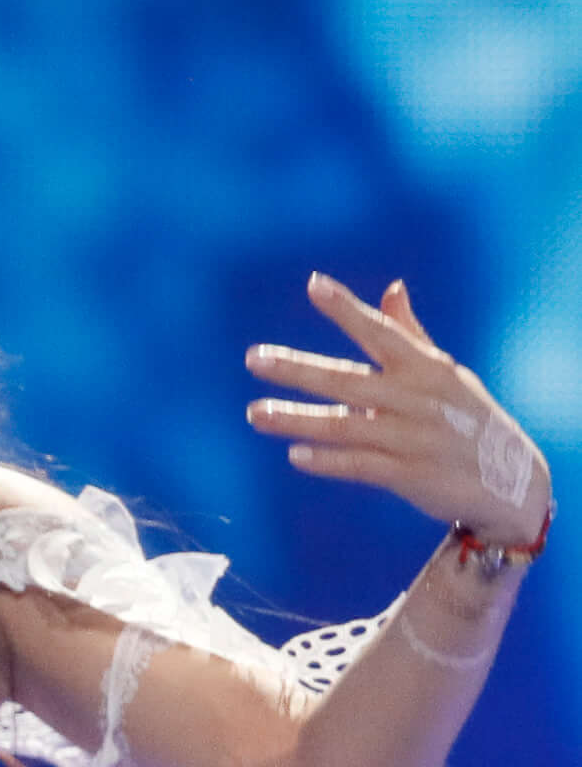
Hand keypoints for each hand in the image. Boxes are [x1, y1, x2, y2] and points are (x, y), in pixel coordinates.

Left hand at [246, 275, 552, 540]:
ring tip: (254, 414)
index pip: (381, 331)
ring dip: (297, 419)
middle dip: (299, 369)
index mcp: (427, 368)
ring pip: (346, 426)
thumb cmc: (469, 418)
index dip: (348, 309)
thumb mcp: (446, 374)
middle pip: (349, 380)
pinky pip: (362, 466)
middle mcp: (418, 399)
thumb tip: (392, 288)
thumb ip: (411, 334)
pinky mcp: (411, 476)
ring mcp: (414, 438)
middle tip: (254, 358)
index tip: (314, 284)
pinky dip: (329, 461)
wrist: (513, 482)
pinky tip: (294, 454)